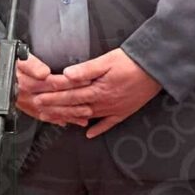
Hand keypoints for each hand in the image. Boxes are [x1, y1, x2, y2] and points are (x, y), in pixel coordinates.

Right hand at [0, 44, 88, 126]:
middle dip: (74, 104)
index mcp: (29, 83)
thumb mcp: (17, 56)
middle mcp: (29, 96)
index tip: (86, 82)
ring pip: (51, 112)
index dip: (72, 83)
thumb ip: (32, 65)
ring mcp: (27, 103)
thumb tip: (45, 73)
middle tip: (92, 104)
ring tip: (83, 117)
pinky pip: (42, 116)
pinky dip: (55, 120)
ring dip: (68, 115)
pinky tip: (65, 122)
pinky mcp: (26, 106)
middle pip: (56, 101)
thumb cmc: (4, 58)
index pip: (55, 84)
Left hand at [35, 48, 161, 137]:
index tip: (38, 96)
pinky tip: (89, 133)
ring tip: (55, 119)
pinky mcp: (123, 111)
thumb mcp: (107, 60)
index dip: (52, 95)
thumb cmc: (131, 62)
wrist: (155, 69)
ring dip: (70, 118)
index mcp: (97, 89)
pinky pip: (107, 123)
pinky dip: (98, 129)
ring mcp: (113, 109)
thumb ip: (86, 69)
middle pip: (74, 106)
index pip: (70, 93)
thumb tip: (67, 74)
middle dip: (55, 107)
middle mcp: (103, 102)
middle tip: (39, 109)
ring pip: (87, 116)